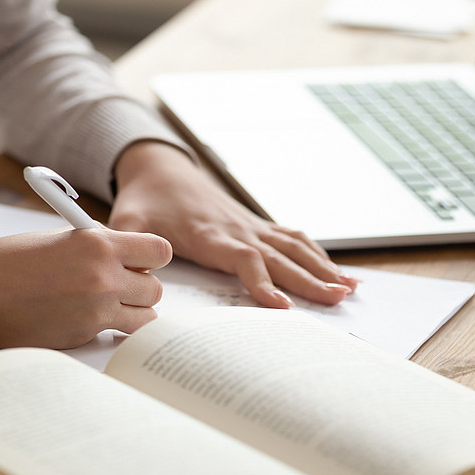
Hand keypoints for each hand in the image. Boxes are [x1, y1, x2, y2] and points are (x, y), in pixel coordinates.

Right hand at [0, 227, 171, 348]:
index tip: (141, 261)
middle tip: (121, 285)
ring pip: (147, 316)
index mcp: (98, 244)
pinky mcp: (84, 334)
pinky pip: (118, 333)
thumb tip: (124, 255)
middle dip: (142, 286)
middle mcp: (104, 277)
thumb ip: (96, 245)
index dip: (152, 257)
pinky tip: (93, 319)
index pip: (159, 251)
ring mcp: (97, 310)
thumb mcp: (59, 238)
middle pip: (156, 287)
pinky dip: (113, 329)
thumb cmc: (9, 261)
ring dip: (134, 311)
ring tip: (110, 305)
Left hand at [109, 142, 357, 307]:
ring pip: (293, 246)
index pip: (242, 258)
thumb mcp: (126, 223)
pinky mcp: (255, 224)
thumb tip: (135, 277)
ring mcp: (250, 225)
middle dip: (309, 279)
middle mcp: (237, 229)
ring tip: (348, 289)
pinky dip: (317, 254)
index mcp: (209, 234)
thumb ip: (130, 248)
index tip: (280, 306)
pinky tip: (337, 272)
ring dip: (322, 267)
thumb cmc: (144, 201)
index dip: (262, 281)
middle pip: (279, 256)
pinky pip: (292, 238)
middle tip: (336, 299)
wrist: (159, 168)